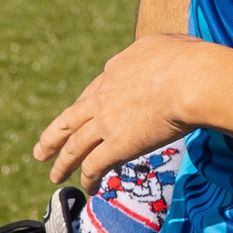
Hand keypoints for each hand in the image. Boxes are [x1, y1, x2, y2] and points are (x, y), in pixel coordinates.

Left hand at [36, 33, 219, 185]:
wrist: (190, 80)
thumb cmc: (186, 59)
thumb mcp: (160, 44)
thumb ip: (148, 52)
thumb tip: (152, 58)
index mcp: (114, 71)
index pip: (93, 91)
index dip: (85, 106)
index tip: (82, 116)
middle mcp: (103, 97)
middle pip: (70, 119)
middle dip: (53, 136)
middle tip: (41, 151)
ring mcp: (107, 122)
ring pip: (75, 147)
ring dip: (63, 163)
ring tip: (55, 176)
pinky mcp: (117, 146)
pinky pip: (94, 166)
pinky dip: (88, 178)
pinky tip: (88, 188)